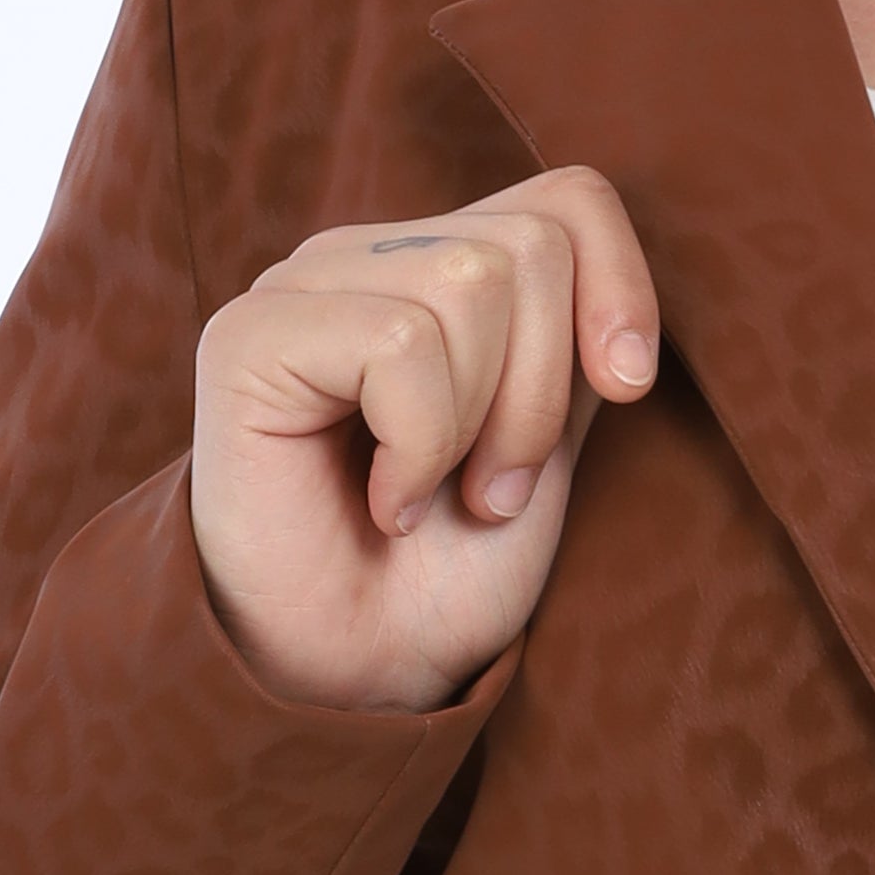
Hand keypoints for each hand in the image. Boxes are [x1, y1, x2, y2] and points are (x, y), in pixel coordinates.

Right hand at [188, 167, 659, 712]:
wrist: (361, 674)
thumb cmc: (452, 569)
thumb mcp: (551, 441)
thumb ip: (578, 346)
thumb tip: (613, 288)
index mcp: (441, 265)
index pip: (569, 200)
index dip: (621, 287)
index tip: (626, 389)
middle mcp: (369, 257)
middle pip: (531, 247)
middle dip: (542, 393)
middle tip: (490, 487)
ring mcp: (302, 287)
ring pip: (471, 283)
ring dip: (479, 425)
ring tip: (435, 495)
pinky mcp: (248, 335)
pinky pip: (398, 341)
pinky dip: (418, 446)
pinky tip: (387, 501)